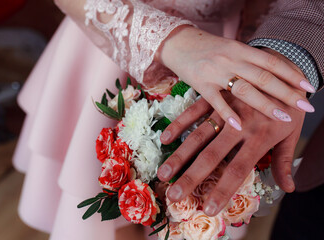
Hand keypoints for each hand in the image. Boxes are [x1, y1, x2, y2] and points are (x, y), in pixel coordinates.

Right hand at [156, 26, 314, 130]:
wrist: (179, 43)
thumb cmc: (208, 49)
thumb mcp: (231, 49)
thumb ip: (249, 61)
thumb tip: (272, 76)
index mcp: (241, 49)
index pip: (272, 62)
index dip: (292, 74)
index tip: (308, 87)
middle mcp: (231, 59)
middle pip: (264, 77)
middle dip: (286, 93)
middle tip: (304, 106)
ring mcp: (216, 72)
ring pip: (244, 89)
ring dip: (265, 105)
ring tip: (283, 117)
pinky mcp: (201, 84)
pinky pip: (217, 101)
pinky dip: (228, 114)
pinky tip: (239, 125)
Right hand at [158, 90, 304, 215]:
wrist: (286, 69)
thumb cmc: (289, 107)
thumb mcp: (292, 134)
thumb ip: (285, 161)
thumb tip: (287, 188)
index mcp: (259, 139)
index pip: (237, 171)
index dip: (222, 191)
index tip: (208, 209)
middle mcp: (238, 127)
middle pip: (211, 156)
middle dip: (191, 177)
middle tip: (173, 195)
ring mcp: (225, 110)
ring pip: (198, 136)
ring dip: (179, 155)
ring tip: (164, 173)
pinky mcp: (217, 97)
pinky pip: (194, 111)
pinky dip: (179, 125)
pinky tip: (165, 138)